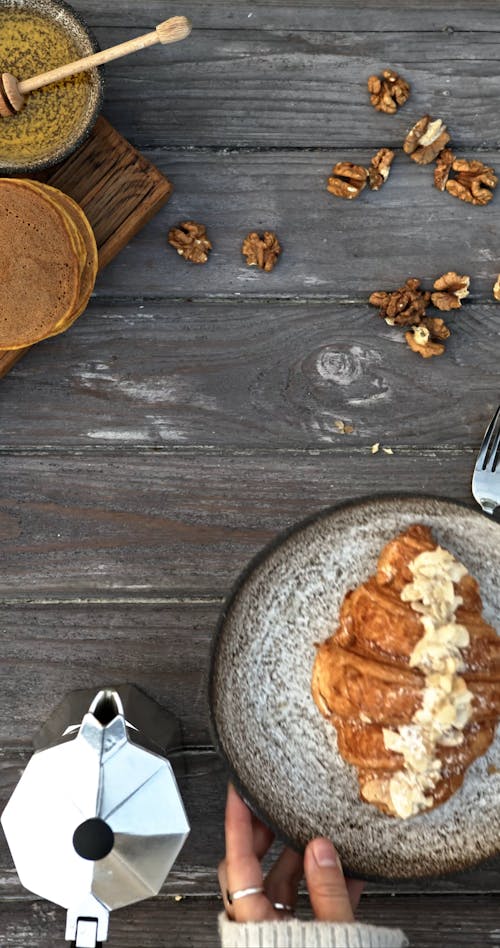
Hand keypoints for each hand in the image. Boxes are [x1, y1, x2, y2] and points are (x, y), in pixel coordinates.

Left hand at [218, 784, 364, 922]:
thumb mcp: (331, 930)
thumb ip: (328, 891)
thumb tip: (322, 848)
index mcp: (255, 922)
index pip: (238, 861)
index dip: (237, 822)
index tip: (237, 793)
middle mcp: (260, 926)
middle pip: (251, 869)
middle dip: (264, 834)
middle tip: (273, 807)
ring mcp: (278, 931)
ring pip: (280, 884)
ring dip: (299, 858)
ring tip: (319, 834)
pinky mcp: (299, 939)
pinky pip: (307, 905)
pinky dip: (324, 886)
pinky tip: (349, 871)